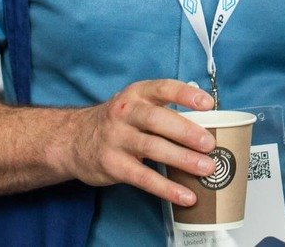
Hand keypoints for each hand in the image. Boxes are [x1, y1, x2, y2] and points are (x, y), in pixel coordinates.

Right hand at [61, 80, 218, 205]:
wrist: (74, 140)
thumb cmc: (117, 122)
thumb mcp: (136, 104)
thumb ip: (165, 109)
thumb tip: (207, 121)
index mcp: (137, 94)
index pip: (163, 88)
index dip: (186, 95)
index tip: (208, 103)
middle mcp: (125, 113)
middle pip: (158, 120)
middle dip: (187, 132)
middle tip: (210, 144)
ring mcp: (117, 139)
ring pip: (153, 148)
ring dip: (182, 159)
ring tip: (206, 168)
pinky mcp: (113, 165)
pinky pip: (144, 177)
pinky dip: (167, 188)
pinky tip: (185, 195)